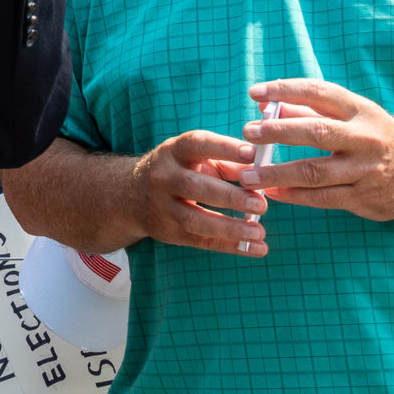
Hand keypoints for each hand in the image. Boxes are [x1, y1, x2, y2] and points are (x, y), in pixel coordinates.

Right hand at [128, 130, 268, 255]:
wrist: (131, 195)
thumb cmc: (179, 170)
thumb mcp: (196, 158)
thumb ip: (229, 163)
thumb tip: (261, 172)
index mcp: (173, 151)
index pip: (197, 145)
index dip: (224, 148)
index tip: (252, 155)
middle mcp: (163, 178)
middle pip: (195, 187)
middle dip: (229, 196)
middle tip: (261, 203)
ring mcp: (163, 208)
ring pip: (195, 220)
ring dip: (229, 227)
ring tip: (259, 232)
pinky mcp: (170, 233)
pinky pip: (201, 241)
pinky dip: (231, 246)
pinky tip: (257, 248)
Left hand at [239, 79, 393, 222]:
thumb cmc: (377, 139)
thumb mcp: (354, 118)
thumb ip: (310, 110)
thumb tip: (266, 105)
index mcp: (360, 111)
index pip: (319, 93)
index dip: (285, 90)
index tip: (255, 92)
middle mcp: (364, 138)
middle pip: (316, 132)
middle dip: (278, 131)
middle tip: (248, 132)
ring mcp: (365, 169)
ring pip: (314, 171)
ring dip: (277, 173)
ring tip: (247, 175)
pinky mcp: (363, 197)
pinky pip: (322, 198)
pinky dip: (294, 196)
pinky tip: (272, 193)